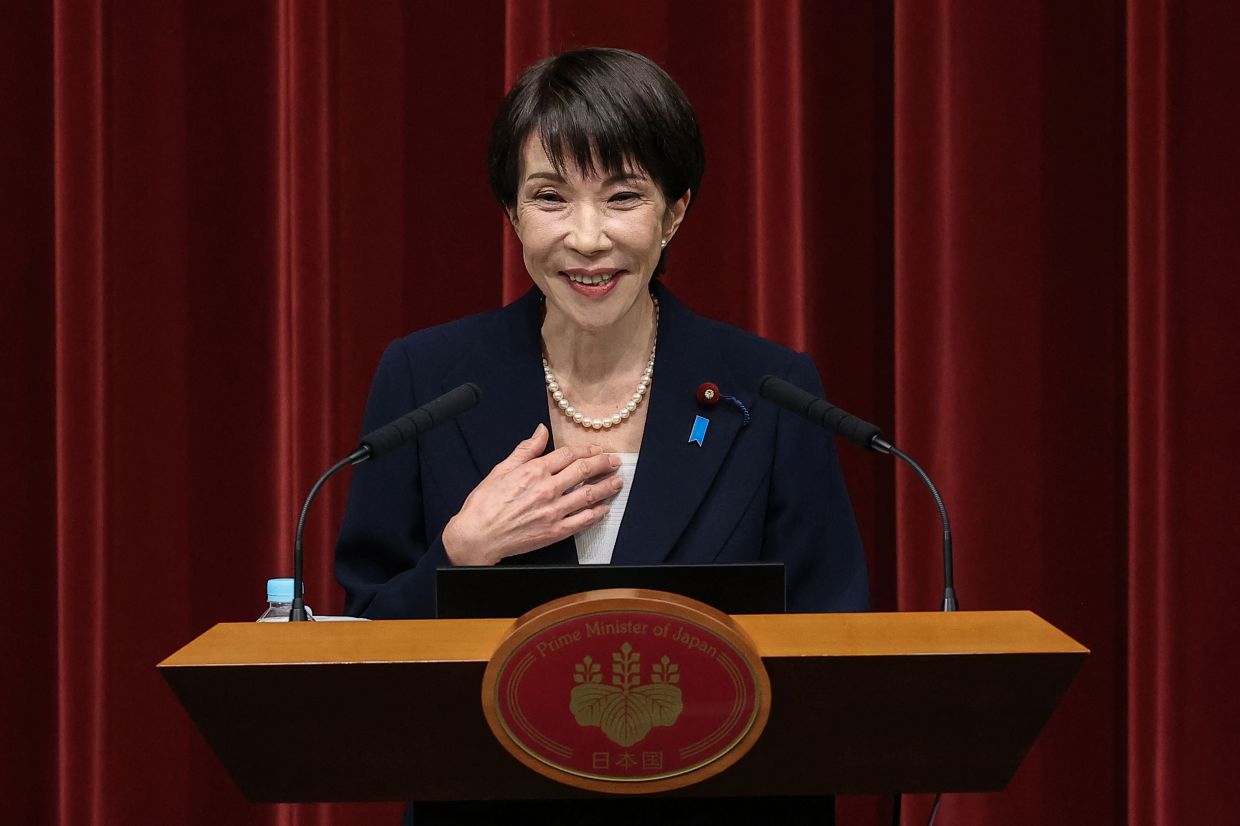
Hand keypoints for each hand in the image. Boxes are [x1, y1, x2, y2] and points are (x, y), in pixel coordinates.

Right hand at [441, 423, 622, 565]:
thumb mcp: (502, 469)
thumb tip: (541, 430)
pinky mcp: (555, 531)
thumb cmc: (485, 504)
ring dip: (607, 486)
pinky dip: (597, 513)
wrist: (477, 536)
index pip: (568, 454)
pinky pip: (583, 520)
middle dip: (603, 464)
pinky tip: (605, 508)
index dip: (586, 450)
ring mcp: (554, 511)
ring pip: (589, 494)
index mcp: (534, 471)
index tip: (596, 450)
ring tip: (618, 482)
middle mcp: (548, 489)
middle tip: (615, 462)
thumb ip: (526, 449)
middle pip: (584, 470)